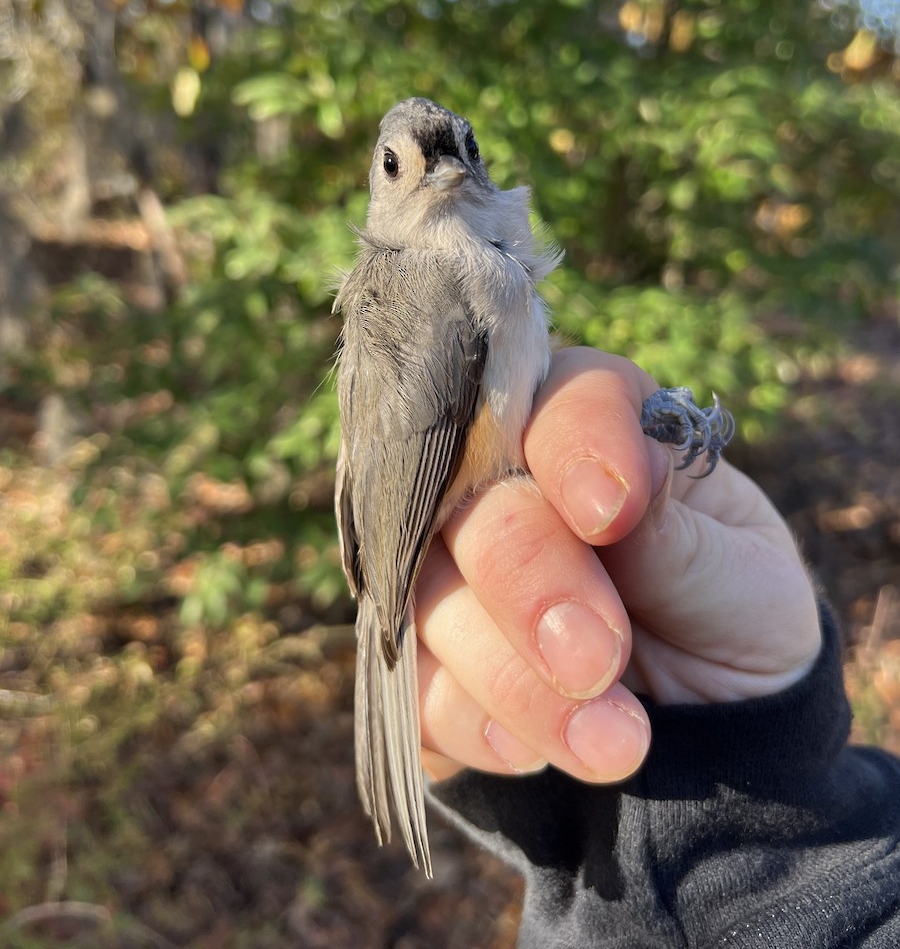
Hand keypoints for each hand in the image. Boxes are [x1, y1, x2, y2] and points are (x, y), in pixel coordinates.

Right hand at [414, 347, 821, 784]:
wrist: (711, 723)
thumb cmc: (730, 611)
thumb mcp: (742, 570)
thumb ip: (674, 529)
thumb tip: (605, 499)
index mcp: (592, 429)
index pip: (562, 401)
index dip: (576, 447)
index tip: (611, 514)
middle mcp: (501, 481)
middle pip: (472, 498)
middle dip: (530, 580)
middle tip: (597, 660)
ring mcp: (447, 566)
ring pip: (428, 596)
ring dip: (514, 678)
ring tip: (612, 742)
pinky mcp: (423, 655)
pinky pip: (410, 684)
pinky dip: (472, 724)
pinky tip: (531, 755)